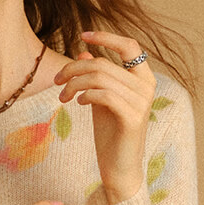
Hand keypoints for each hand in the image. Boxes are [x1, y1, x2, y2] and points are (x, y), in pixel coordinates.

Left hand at [53, 30, 154, 201]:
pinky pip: (104, 95)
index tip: (83, 36)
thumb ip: (96, 77)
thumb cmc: (111, 135)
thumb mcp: (100, 100)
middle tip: (57, 82)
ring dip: (74, 84)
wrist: (119, 168)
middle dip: (74, 69)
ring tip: (63, 97)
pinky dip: (86, 95)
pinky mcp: (132, 118)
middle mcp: (147, 87)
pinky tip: (78, 103)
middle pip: (103, 64)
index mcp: (144, 79)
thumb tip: (83, 53)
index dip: (106, 37)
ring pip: (100, 78)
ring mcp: (142, 103)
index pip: (129, 46)